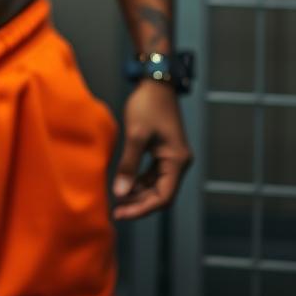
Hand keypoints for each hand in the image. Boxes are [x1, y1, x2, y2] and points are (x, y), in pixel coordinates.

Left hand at [111, 79, 192, 220]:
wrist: (155, 82)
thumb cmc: (147, 105)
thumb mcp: (135, 135)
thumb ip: (128, 165)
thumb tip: (120, 193)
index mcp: (177, 161)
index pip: (163, 197)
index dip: (142, 208)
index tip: (121, 213)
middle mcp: (179, 162)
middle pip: (161, 194)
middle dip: (139, 203)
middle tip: (116, 211)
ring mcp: (172, 157)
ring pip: (156, 185)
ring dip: (139, 193)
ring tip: (118, 200)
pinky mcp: (164, 151)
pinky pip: (153, 174)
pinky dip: (140, 181)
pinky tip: (124, 184)